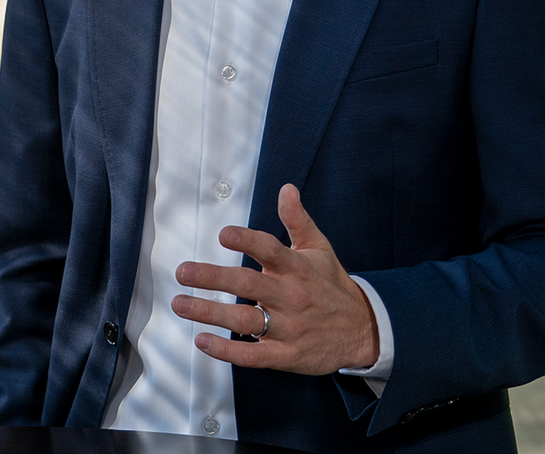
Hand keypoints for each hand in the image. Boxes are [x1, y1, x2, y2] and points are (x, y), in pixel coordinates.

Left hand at [171, 184, 378, 374]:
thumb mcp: (320, 249)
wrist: (363, 330)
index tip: (223, 234)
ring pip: (245, 321)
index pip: (271, 250)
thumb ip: (298, 220)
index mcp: (297, 269)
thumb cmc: (332, 286)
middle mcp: (291, 297)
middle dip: (212, 278)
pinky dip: (226, 350)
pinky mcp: (286, 356)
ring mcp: (288, 328)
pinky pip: (252, 356)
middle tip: (183, 272)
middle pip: (248, 286)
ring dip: (210, 313)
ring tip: (181, 304)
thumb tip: (286, 189)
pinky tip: (203, 341)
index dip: (247, 241)